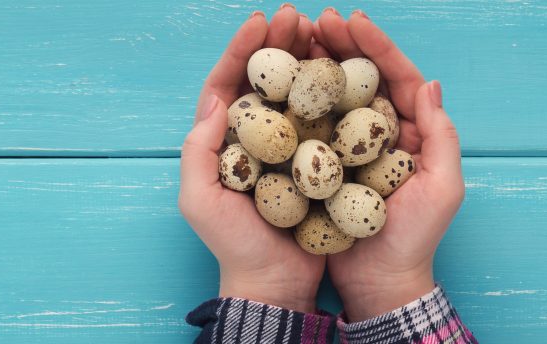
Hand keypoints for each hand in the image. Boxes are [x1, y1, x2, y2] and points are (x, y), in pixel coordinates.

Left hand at [178, 5, 322, 312]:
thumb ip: (198, 150)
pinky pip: (325, 119)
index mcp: (221, 140)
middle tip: (296, 16)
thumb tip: (216, 99)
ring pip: (296, 92)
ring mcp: (286, 147)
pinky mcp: (315, 160)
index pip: (228, 83)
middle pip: (264, 79)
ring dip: (307, 59)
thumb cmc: (232, 244)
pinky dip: (334, 93)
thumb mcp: (200, 200)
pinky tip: (348, 71)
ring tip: (323, 30)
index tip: (260, 22)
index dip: (242, 50)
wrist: (275, 281)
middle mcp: (253, 137)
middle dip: (277, 44)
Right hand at [316, 10, 465, 320]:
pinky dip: (295, 101)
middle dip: (341, 45)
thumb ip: (441, 135)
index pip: (396, 77)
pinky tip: (278, 83)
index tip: (353, 21)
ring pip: (332, 95)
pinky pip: (309, 125)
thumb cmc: (416, 239)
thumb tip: (429, 81)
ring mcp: (348, 147)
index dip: (376, 46)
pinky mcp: (322, 165)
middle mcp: (378, 133)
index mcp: (411, 132)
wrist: (379, 281)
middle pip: (360, 78)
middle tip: (315, 20)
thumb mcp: (442, 188)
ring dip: (316, 65)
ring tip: (294, 38)